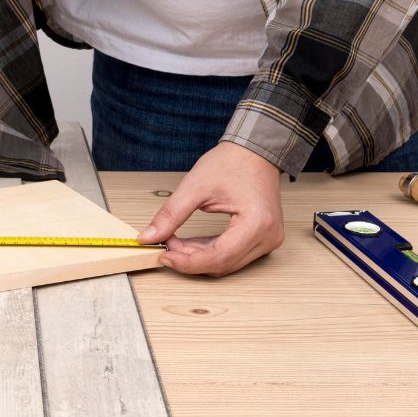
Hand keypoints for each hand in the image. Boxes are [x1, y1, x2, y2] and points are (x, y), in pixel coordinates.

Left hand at [139, 142, 283, 276]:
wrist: (254, 152)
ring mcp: (267, 240)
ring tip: (174, 241)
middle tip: (165, 244)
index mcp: (257, 224)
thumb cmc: (232, 162)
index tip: (163, 255)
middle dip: (189, 259)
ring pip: (225, 263)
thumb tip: (149, 237)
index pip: (218, 258)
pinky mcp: (261, 239)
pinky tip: (189, 243)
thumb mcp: (195, 187)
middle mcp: (268, 237)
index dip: (187, 262)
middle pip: (222, 264)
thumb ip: (171, 215)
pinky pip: (231, 255)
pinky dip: (208, 251)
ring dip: (197, 257)